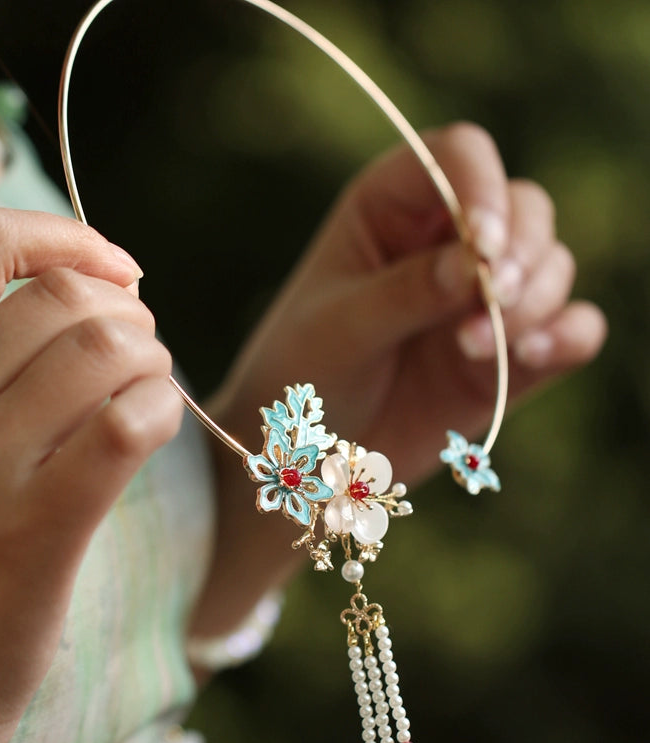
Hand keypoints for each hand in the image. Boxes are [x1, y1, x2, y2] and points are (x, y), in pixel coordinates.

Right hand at [0, 206, 182, 742]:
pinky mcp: (32, 532)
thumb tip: (79, 308)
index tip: (117, 269)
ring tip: (149, 390)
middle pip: (63, 297)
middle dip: (128, 311)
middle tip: (141, 353)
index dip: (66, 238)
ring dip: (152, 359)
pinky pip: (126, 425)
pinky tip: (156, 426)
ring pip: (105, 350)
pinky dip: (160, 408)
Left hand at [211, 123, 606, 483]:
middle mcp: (447, 244)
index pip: (459, 157)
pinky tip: (536, 355)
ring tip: (473, 348)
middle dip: (522, 249)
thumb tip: (477, 265)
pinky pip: (569, 331)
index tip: (484, 243)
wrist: (304, 456)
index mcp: (392, 209)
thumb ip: (407, 292)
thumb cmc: (302, 374)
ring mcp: (481, 301)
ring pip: (551, 267)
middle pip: (523, 208)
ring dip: (534, 300)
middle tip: (495, 296)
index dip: (483, 186)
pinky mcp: (508, 359)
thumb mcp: (340, 328)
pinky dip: (568, 337)